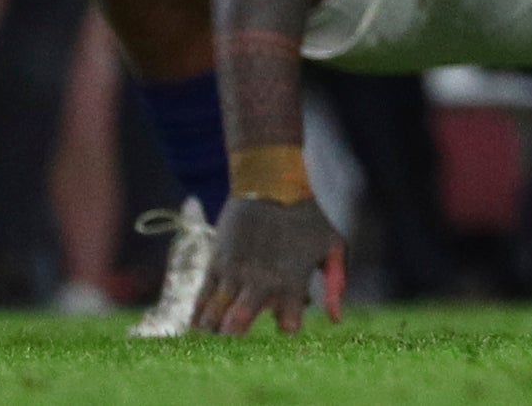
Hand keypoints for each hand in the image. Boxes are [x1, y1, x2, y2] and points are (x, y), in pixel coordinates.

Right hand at [198, 195, 345, 335]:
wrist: (272, 185)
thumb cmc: (307, 218)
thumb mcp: (332, 245)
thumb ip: (336, 282)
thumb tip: (335, 319)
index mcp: (292, 280)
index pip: (288, 325)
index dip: (287, 328)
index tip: (287, 324)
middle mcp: (261, 281)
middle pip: (239, 324)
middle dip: (235, 339)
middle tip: (235, 345)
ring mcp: (235, 273)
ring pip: (215, 315)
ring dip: (212, 331)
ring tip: (213, 339)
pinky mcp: (216, 263)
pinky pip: (202, 297)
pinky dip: (197, 316)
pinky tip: (196, 327)